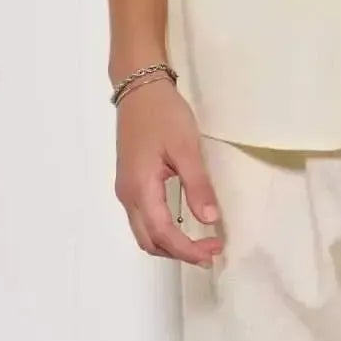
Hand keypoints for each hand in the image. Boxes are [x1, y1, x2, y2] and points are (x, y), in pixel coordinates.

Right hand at [114, 78, 224, 263]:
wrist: (139, 87)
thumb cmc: (163, 115)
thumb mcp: (186, 148)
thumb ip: (197, 186)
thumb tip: (209, 220)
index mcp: (140, 189)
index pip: (163, 234)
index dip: (188, 249)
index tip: (214, 250)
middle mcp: (128, 195)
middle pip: (149, 241)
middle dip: (179, 253)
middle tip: (210, 251)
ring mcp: (125, 189)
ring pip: (144, 233)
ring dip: (169, 244)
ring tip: (199, 243)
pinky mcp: (129, 182)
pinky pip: (142, 219)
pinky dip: (162, 230)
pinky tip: (182, 224)